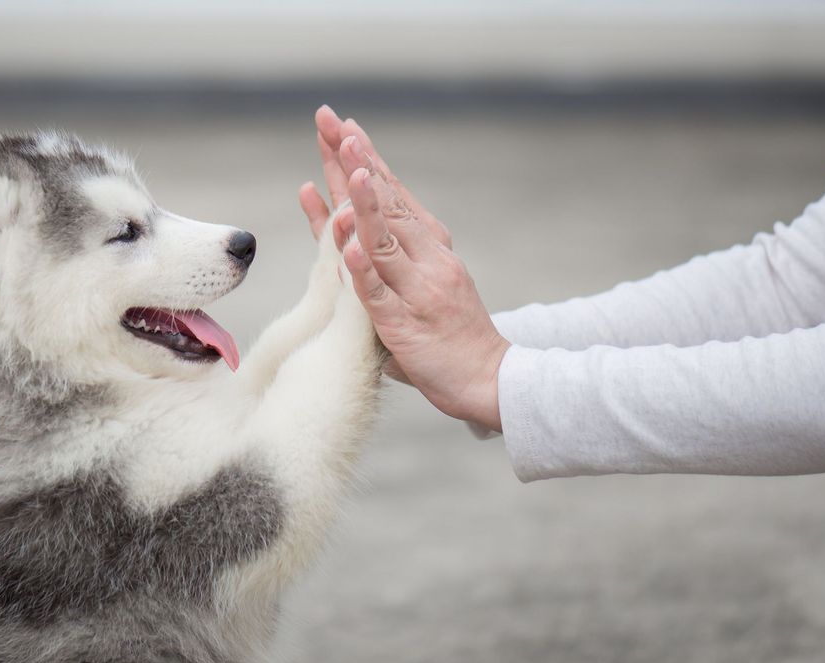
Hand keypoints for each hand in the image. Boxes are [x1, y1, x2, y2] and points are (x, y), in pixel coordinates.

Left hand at [298, 106, 510, 430]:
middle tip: (334, 123)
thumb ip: (386, 256)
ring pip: (384, 240)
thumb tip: (349, 227)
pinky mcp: (405, 324)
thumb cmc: (449, 332)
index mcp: (429, 245)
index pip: (391, 193)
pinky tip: (348, 247)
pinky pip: (379, 295)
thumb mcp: (421, 282)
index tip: (343, 126)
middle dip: (356, 162)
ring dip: (364, 202)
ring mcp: (416, 290)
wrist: (490, 378)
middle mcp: (426, 258)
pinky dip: (362, 271)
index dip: (366, 160)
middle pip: (384, 203)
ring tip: (347, 168)